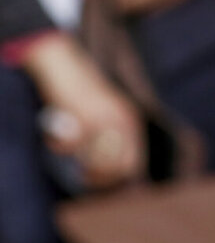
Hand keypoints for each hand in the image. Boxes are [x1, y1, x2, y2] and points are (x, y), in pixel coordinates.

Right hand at [23, 34, 144, 187]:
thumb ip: (108, 138)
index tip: (94, 179)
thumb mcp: (103, 114)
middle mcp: (122, 122)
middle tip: (81, 174)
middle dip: (99, 178)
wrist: (65, 63)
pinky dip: (57, 145)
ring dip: (79, 163)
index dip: (114, 179)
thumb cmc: (80, 92)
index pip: (132, 165)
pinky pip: (70, 148)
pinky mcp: (82, 117)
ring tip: (67, 150)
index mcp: (130, 122)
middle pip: (119, 169)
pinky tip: (54, 135)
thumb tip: (102, 172)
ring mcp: (104, 120)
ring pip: (98, 164)